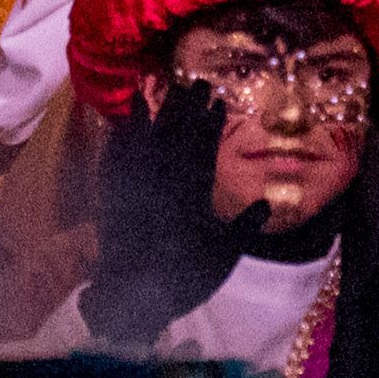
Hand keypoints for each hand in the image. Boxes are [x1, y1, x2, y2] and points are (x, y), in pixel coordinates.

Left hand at [83, 84, 258, 347]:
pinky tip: (122, 120)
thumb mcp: (224, 255)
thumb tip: (266, 202)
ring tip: (160, 86)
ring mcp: (136, 182)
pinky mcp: (112, 192)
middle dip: (189, 106)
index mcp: (194, 190)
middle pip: (178, 133)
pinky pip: (117, 155)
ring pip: (148, 137)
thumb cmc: (184, 277)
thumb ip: (245, 226)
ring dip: (157, 111)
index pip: (205, 146)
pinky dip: (122, 135)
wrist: (133, 294)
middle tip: (197, 82)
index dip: (212, 122)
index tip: (218, 101)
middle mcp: (166, 178)